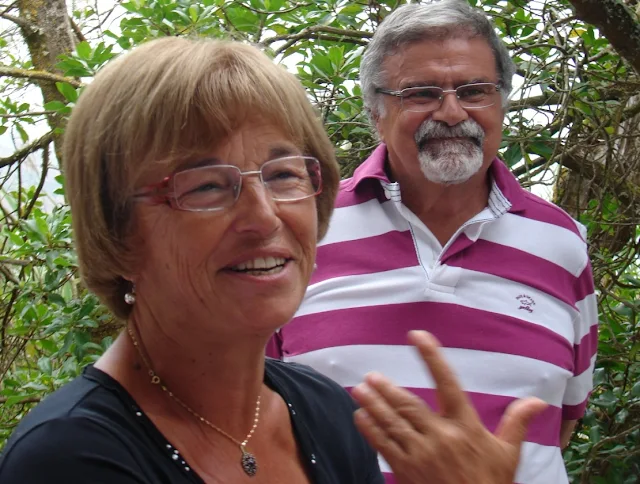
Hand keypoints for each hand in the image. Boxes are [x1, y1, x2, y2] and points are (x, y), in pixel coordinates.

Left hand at [351, 331, 546, 483]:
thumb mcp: (508, 454)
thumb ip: (516, 422)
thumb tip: (538, 401)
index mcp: (465, 426)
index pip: (447, 383)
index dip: (432, 357)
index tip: (417, 336)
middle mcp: (441, 437)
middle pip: (409, 405)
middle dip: (387, 390)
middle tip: (372, 376)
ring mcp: (421, 454)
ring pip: (393, 423)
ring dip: (373, 405)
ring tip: (359, 390)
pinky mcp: (406, 471)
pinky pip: (384, 446)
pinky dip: (370, 430)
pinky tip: (361, 417)